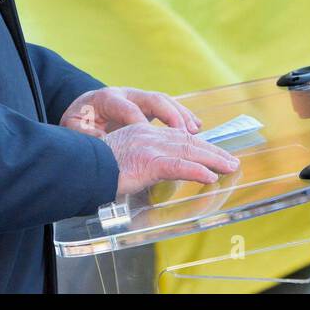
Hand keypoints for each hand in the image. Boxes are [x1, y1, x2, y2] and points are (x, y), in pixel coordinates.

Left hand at [61, 86, 199, 137]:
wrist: (83, 109)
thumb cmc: (79, 121)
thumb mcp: (75, 127)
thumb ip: (85, 134)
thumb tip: (99, 140)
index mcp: (107, 98)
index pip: (126, 108)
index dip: (139, 122)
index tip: (150, 139)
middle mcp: (126, 93)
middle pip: (151, 99)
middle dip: (169, 115)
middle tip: (183, 133)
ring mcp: (139, 97)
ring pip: (164, 101)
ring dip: (181, 115)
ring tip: (194, 131)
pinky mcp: (148, 105)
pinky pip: (169, 107)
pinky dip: (183, 116)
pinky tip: (196, 127)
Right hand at [103, 123, 239, 197]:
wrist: (78, 166)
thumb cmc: (93, 167)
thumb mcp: (120, 158)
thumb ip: (137, 161)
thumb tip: (150, 173)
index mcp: (142, 133)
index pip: (176, 138)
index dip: (198, 145)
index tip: (212, 152)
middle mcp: (148, 135)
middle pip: (188, 142)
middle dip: (212, 151)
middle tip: (231, 161)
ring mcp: (149, 147)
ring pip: (188, 151)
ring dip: (213, 159)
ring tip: (230, 167)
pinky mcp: (148, 161)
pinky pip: (178, 166)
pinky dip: (196, 170)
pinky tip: (210, 176)